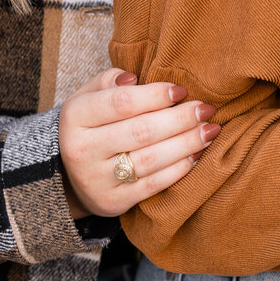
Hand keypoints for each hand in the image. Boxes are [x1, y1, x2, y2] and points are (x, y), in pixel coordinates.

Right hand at [58, 67, 219, 217]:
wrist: (69, 173)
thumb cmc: (91, 124)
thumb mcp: (89, 96)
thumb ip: (110, 80)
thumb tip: (134, 78)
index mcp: (75, 116)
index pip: (121, 102)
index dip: (156, 95)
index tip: (182, 90)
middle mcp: (81, 150)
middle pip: (141, 131)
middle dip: (180, 119)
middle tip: (206, 109)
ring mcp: (96, 180)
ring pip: (151, 159)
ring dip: (187, 144)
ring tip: (210, 131)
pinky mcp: (113, 202)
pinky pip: (153, 184)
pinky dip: (179, 169)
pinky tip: (196, 155)